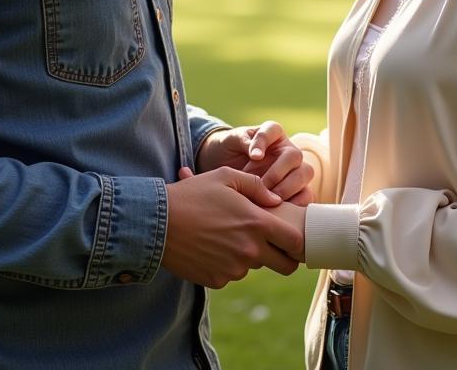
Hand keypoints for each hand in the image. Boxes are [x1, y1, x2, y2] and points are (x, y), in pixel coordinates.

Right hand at [162, 167, 302, 287]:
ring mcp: (233, 269)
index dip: (297, 240)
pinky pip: (231, 274)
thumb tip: (275, 199)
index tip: (291, 236)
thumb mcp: (226, 176)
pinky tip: (210, 246)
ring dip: (248, 256)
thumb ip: (256, 186)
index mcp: (257, 224)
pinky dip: (226, 264)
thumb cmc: (194, 194)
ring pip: (253, 267)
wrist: (158, 222)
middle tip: (270, 243)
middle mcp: (249, 251)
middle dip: (282, 256)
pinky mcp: (217, 281)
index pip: (295, 243)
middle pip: (284, 266)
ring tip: (226, 235)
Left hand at [196, 121, 314, 204]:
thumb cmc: (230, 151)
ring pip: (305, 174)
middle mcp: (286, 150)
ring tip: (268, 200)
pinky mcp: (297, 189)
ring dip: (288, 188)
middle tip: (262, 186)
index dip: (264, 142)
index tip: (253, 157)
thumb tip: (257, 155)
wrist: (226, 172)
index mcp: (272, 133)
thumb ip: (242, 141)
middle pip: (295, 155)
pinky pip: (306, 195)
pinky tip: (279, 210)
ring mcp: (294, 169)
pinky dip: (297, 203)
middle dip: (278, 173)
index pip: (274, 130)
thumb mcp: (230, 141)